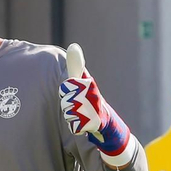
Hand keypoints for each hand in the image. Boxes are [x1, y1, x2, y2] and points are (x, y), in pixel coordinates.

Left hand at [59, 43, 136, 168]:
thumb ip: (77, 65)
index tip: (75, 90)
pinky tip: (84, 122)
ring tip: (82, 112)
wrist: (105, 120)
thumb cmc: (91, 97)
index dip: (67, 90)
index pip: (65, 87)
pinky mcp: (92, 123)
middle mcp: (92, 95)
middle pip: (64, 101)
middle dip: (68, 103)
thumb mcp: (84, 80)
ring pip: (67, 113)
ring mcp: (92, 110)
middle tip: (80, 103)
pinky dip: (76, 125)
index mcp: (89, 84)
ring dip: (71, 114)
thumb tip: (73, 45)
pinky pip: (73, 125)